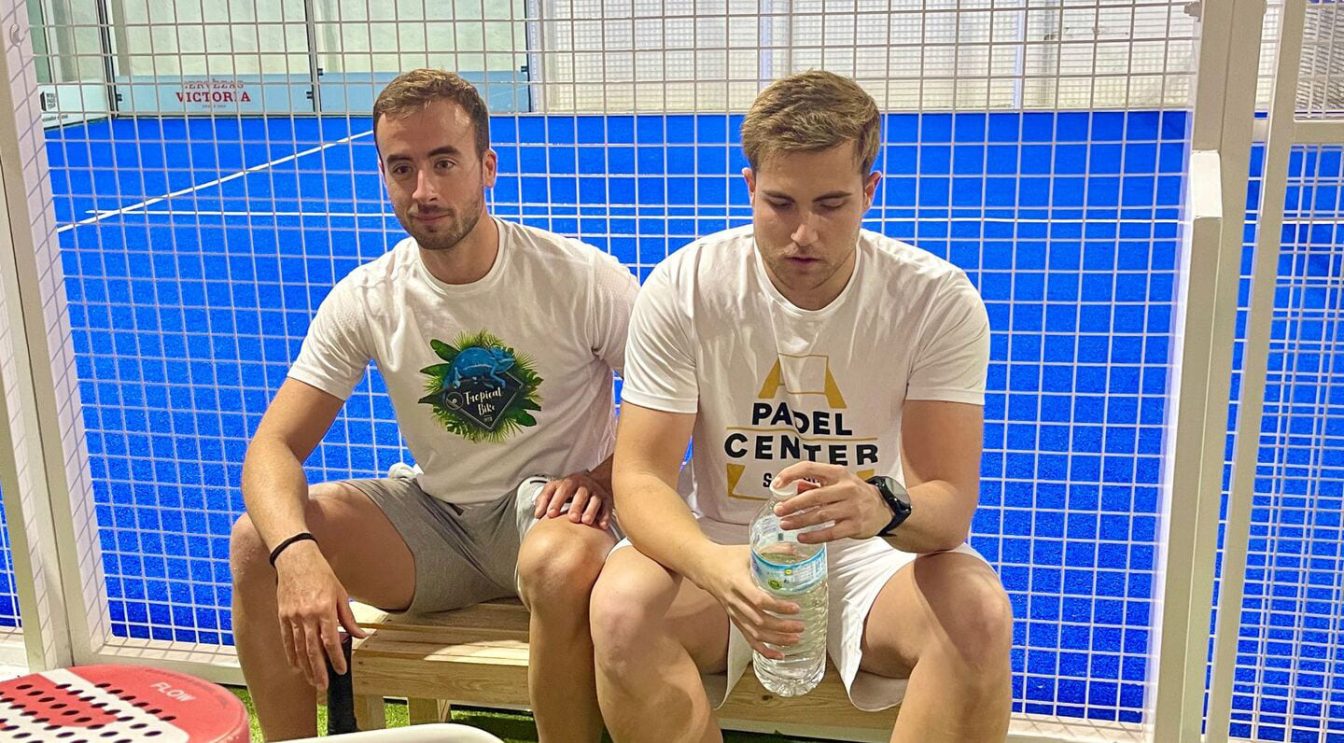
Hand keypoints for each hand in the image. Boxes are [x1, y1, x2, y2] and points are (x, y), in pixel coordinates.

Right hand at [273, 541, 367, 689]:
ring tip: (312, 681)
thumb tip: (360, 635)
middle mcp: (307, 616)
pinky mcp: (282, 616)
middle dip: (319, 670)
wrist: (294, 558)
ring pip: (299, 648)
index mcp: (324, 609)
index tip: (341, 670)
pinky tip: (296, 665)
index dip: (336, 658)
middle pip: (313, 650)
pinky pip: (287, 640)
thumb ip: (348, 617)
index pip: (331, 641)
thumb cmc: (320, 573)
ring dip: (306, 667)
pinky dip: (291, 655)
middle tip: (324, 686)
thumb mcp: (340, 593)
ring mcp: (292, 617)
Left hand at [532, 470, 611, 528]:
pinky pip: (608, 507)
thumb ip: (544, 499)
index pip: (562, 488)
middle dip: (576, 505)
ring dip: (591, 510)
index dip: (556, 500)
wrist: (593, 481)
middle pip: (581, 493)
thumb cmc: (570, 489)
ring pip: (595, 500)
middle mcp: (584, 485)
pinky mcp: (607, 500)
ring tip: (586, 521)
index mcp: (570, 482)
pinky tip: (602, 525)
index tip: (550, 514)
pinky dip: (605, 516)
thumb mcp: (555, 488)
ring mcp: (596, 492)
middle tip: (571, 518)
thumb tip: (537, 514)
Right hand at [698, 544, 803, 660]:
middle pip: (759, 620)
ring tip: (796, 639)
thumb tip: (796, 549)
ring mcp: (733, 613)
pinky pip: (748, 638)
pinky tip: (778, 655)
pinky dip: (763, 650)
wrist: (703, 566)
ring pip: (755, 633)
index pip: (758, 600)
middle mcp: (734, 601)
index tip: (795, 608)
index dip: (778, 606)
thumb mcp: (748, 550)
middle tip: (801, 626)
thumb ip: (771, 550)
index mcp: (737, 582)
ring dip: (776, 639)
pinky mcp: (734, 619)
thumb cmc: (727, 557)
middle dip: (782, 626)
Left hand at [773, 462, 890, 542]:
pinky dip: (814, 536)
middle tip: (778, 511)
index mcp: (838, 473)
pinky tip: (802, 537)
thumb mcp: (838, 482)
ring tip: (785, 524)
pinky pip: (831, 533)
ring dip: (799, 521)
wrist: (883, 508)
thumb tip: (791, 488)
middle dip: (792, 504)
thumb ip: (815, 485)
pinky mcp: (855, 525)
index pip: (809, 468)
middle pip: (813, 496)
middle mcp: (846, 489)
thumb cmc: (856, 493)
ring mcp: (852, 508)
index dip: (790, 475)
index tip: (776, 484)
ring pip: (820, 515)